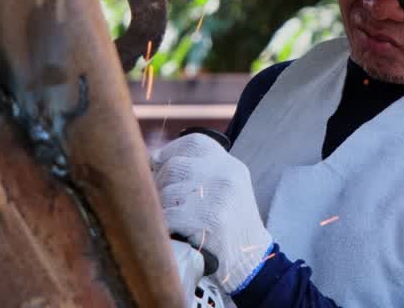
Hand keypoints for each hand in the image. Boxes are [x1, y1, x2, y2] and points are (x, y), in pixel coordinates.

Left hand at [152, 134, 273, 293]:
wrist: (252, 260)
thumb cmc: (229, 224)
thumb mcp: (225, 188)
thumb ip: (199, 171)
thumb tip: (152, 158)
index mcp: (230, 166)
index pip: (194, 143)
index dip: (170, 151)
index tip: (157, 163)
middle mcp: (226, 176)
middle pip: (175, 166)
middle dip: (159, 182)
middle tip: (159, 199)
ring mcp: (219, 197)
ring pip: (168, 191)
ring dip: (161, 207)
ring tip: (169, 218)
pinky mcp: (209, 221)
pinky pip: (169, 215)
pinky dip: (165, 225)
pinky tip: (172, 231)